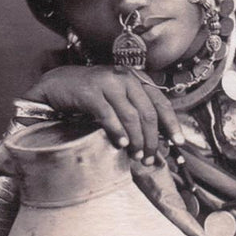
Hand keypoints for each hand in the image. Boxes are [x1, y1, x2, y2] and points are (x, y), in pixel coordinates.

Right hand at [25, 66, 183, 163]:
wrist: (57, 84)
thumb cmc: (90, 94)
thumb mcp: (117, 97)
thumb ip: (135, 110)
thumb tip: (156, 138)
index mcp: (136, 78)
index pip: (161, 102)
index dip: (172, 123)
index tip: (179, 142)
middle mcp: (125, 77)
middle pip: (148, 113)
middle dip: (152, 139)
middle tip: (150, 158)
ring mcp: (107, 83)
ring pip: (131, 116)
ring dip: (136, 140)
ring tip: (137, 155)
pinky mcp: (90, 92)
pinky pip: (109, 116)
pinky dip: (117, 132)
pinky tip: (121, 144)